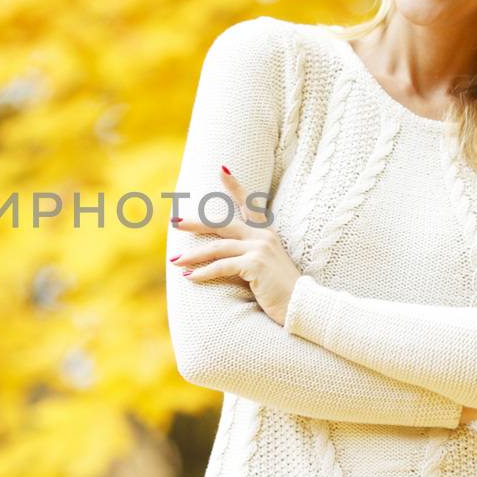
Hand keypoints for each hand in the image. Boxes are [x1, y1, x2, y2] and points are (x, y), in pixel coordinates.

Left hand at [170, 166, 300, 325]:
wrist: (302, 306)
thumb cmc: (280, 292)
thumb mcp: (264, 268)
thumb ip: (245, 257)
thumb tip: (216, 258)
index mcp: (266, 234)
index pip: (250, 205)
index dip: (236, 186)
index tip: (222, 170)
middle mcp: (263, 237)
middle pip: (222, 224)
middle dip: (196, 223)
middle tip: (174, 222)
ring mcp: (259, 249)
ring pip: (217, 247)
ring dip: (193, 255)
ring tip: (175, 260)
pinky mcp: (255, 265)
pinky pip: (221, 266)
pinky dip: (203, 272)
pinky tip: (190, 277)